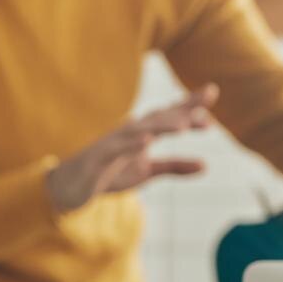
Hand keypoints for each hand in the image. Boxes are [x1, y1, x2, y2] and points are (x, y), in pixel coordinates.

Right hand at [45, 85, 215, 214]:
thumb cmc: (108, 174)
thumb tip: (207, 165)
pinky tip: (145, 142)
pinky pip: (115, 150)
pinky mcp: (98, 158)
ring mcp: (112, 144)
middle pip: (159, 116)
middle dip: (184, 106)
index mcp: (141, 133)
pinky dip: (130, 145)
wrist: (69, 187)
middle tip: (210, 94)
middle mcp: (128, 132)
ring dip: (161, 126)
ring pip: (140, 130)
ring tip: (183, 126)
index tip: (212, 94)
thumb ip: (174, 166)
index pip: (169, 115)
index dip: (190, 105)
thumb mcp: (147, 172)